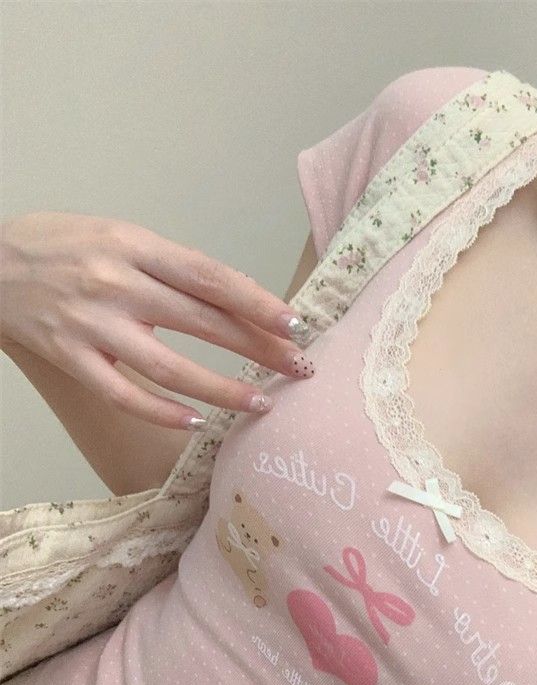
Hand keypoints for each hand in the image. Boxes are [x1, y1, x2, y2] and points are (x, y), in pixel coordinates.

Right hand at [0, 211, 312, 428]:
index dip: (257, 302)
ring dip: (222, 390)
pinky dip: (163, 412)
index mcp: (134, 246)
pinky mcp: (70, 359)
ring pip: (169, 368)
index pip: (210, 277)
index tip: (295, 323)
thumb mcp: (120, 236)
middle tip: (298, 367)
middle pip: (202, 322)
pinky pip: (124, 395)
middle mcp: (116, 284)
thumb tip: (239, 299)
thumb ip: (173, 267)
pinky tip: (198, 422)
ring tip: (261, 403)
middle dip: (258, 348)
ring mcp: (91, 325)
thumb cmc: (65, 248)